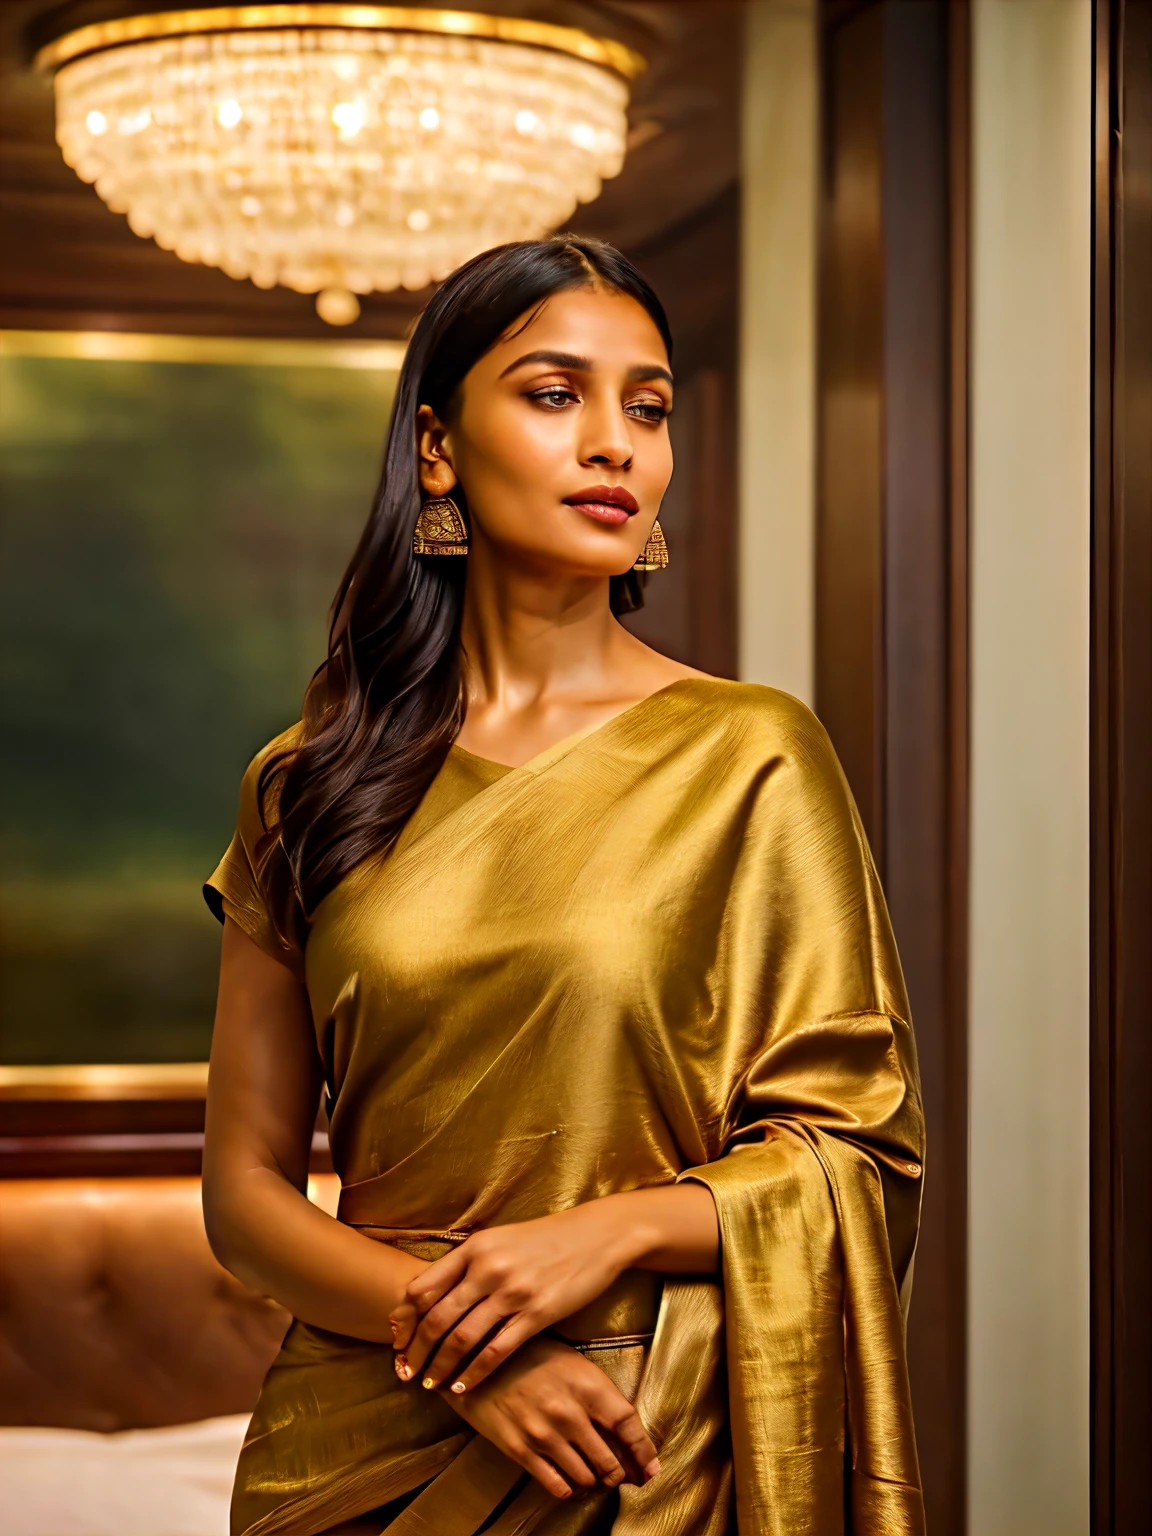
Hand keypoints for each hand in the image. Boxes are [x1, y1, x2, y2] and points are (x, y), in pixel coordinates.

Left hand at [390, 1205, 629, 1392]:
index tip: (396, 1342)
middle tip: (405, 1373)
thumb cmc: (544, 1239)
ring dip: (441, 1367)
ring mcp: (513, 1292)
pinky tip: (464, 1387)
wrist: (595, 1236)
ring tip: (430, 1385)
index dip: (404, 1320)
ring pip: (462, 1338)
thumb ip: (468, 1264)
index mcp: (474, 1247)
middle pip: (436, 1318)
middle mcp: (488, 1268)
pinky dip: (475, 1373)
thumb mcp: (500, 1240)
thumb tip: (430, 1293)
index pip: (423, 1287)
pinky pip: (496, 1351)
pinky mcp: (537, 1314)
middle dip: (416, 1351)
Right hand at [440, 1334, 660, 1499]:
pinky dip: (568, 1489)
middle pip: (610, 1461)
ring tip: (594, 1476)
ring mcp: (544, 1434)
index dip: (644, 1451)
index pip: (628, 1425)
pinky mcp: (520, 1449)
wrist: (477, 1358)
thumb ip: (597, 1392)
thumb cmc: (530, 1355)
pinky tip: (568, 1480)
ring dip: (594, 1481)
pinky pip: (555, 1484)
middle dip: (619, 1474)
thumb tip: (622, 1426)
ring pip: (586, 1477)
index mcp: (587, 1384)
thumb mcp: (571, 1361)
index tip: (651, 1468)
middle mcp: (569, 1413)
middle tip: (620, 1476)